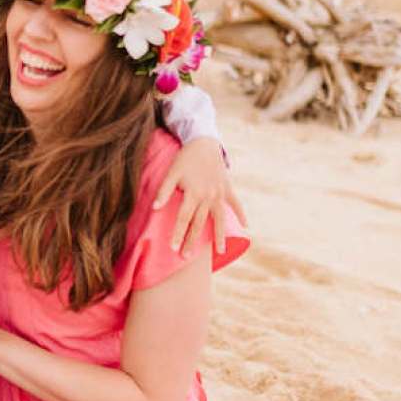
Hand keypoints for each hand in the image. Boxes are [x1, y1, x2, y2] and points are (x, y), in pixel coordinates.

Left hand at [153, 137, 246, 253]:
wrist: (203, 143)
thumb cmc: (184, 158)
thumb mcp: (171, 172)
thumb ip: (164, 191)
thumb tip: (155, 208)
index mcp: (193, 193)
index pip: (184, 218)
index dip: (178, 233)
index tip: (172, 248)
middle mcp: (208, 196)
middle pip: (199, 223)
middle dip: (192, 240)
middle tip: (186, 257)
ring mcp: (219, 193)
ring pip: (219, 219)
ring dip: (219, 236)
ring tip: (219, 252)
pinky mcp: (227, 188)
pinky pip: (235, 204)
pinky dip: (241, 214)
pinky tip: (246, 227)